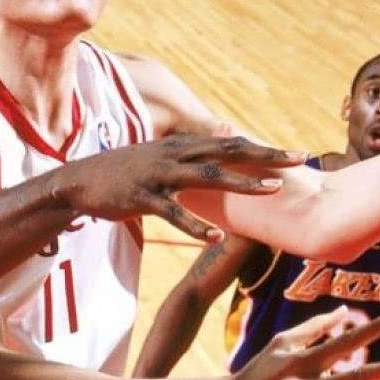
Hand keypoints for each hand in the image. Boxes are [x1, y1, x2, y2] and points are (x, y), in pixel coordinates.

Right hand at [52, 134, 305, 241]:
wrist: (78, 181)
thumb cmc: (123, 172)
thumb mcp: (160, 156)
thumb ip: (192, 152)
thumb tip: (222, 142)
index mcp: (181, 146)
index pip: (231, 143)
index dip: (265, 148)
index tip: (297, 154)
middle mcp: (175, 154)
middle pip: (228, 152)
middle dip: (266, 156)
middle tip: (300, 160)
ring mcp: (159, 175)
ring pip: (207, 177)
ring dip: (241, 182)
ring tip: (271, 190)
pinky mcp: (143, 197)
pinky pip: (174, 212)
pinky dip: (195, 225)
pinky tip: (215, 237)